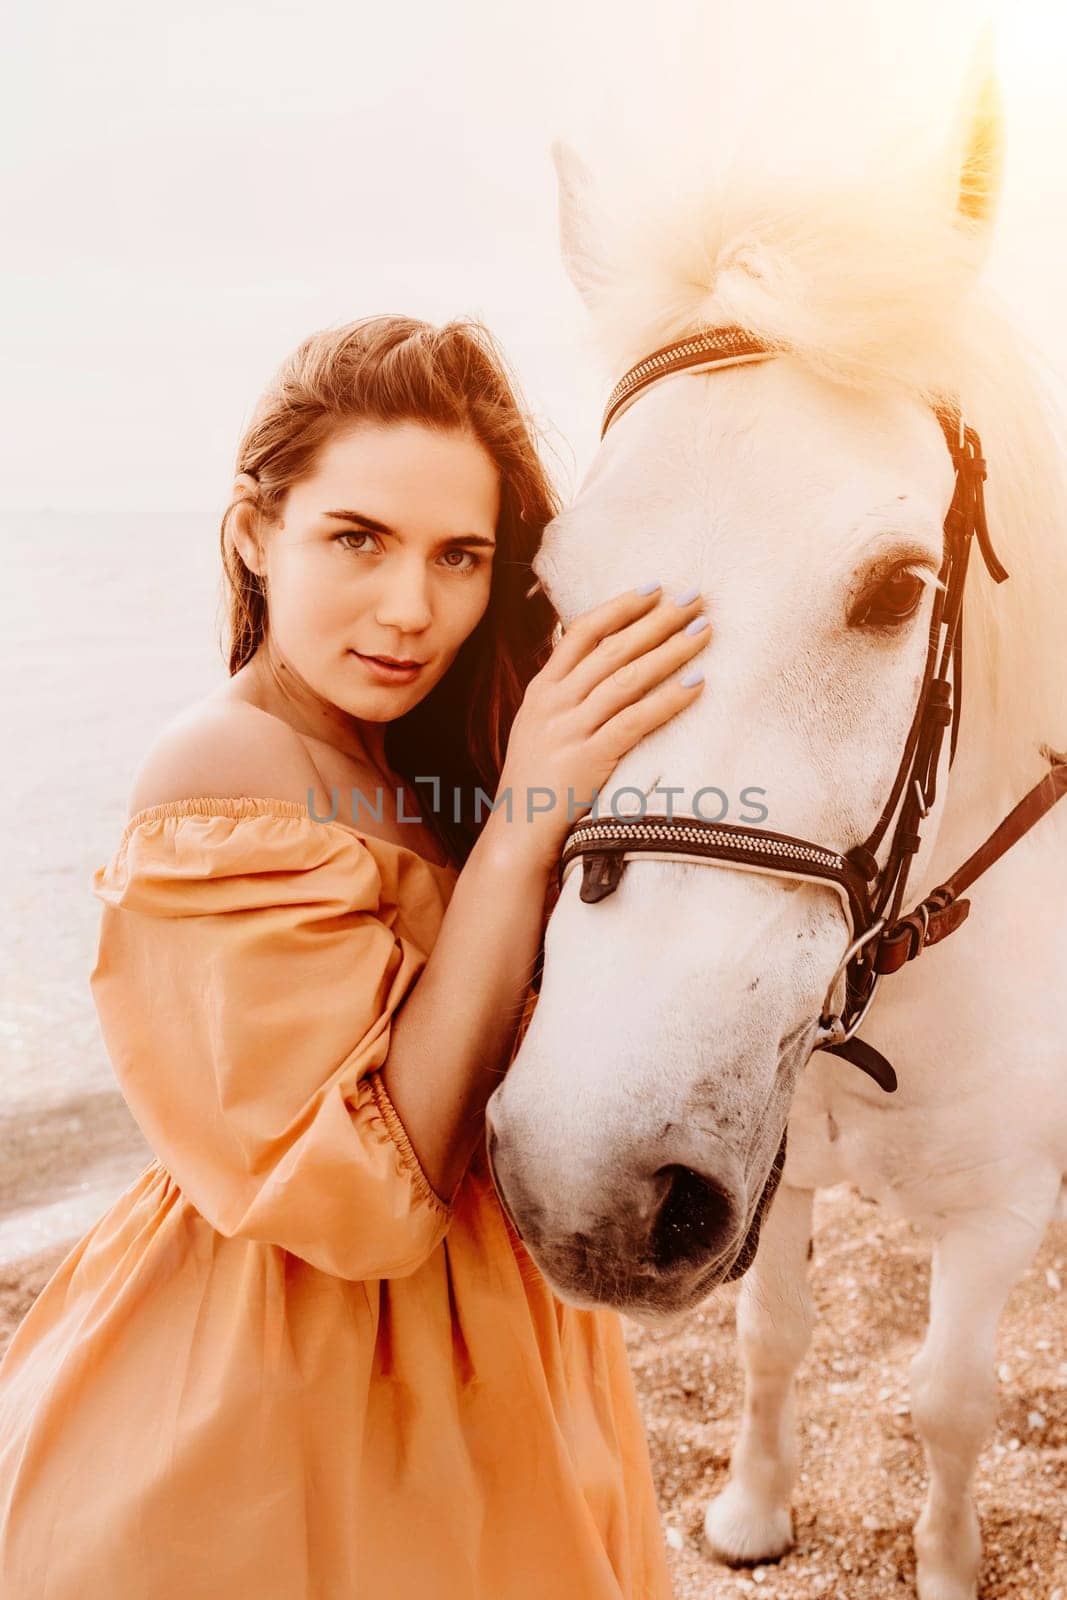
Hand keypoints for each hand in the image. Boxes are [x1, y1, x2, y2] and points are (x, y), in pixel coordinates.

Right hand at [487, 581, 709, 871]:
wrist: (514, 835)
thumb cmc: (536, 784)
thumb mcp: (540, 729)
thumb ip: (566, 696)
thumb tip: (602, 665)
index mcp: (542, 691)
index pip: (582, 633)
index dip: (620, 607)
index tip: (655, 589)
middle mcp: (553, 703)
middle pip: (612, 649)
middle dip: (657, 620)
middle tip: (695, 599)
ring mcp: (568, 731)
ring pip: (627, 679)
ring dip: (670, 651)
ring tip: (703, 632)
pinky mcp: (587, 760)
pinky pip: (635, 721)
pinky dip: (668, 700)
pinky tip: (696, 685)